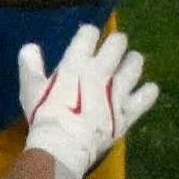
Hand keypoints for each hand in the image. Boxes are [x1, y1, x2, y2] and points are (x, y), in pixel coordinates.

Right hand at [18, 26, 159, 178]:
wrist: (63, 145)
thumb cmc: (45, 116)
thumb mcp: (30, 89)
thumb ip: (30, 66)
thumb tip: (29, 47)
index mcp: (76, 62)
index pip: (88, 34)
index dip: (89, 33)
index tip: (88, 37)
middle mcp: (100, 71)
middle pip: (117, 43)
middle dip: (117, 42)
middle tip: (115, 47)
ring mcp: (117, 91)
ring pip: (135, 65)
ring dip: (133, 61)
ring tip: (131, 62)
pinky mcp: (128, 112)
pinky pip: (146, 97)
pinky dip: (148, 92)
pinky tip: (148, 89)